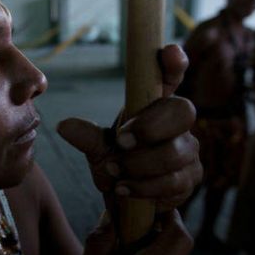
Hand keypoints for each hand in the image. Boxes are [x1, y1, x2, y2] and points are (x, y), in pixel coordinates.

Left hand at [56, 44, 201, 212]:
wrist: (127, 202)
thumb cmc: (117, 164)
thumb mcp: (98, 149)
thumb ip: (87, 136)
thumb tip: (63, 125)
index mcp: (154, 105)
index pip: (171, 77)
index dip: (174, 63)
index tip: (168, 52)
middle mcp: (177, 123)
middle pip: (183, 111)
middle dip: (151, 127)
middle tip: (122, 141)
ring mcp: (188, 150)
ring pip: (176, 151)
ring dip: (140, 164)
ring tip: (116, 171)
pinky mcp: (191, 178)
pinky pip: (174, 181)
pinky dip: (145, 186)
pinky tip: (125, 189)